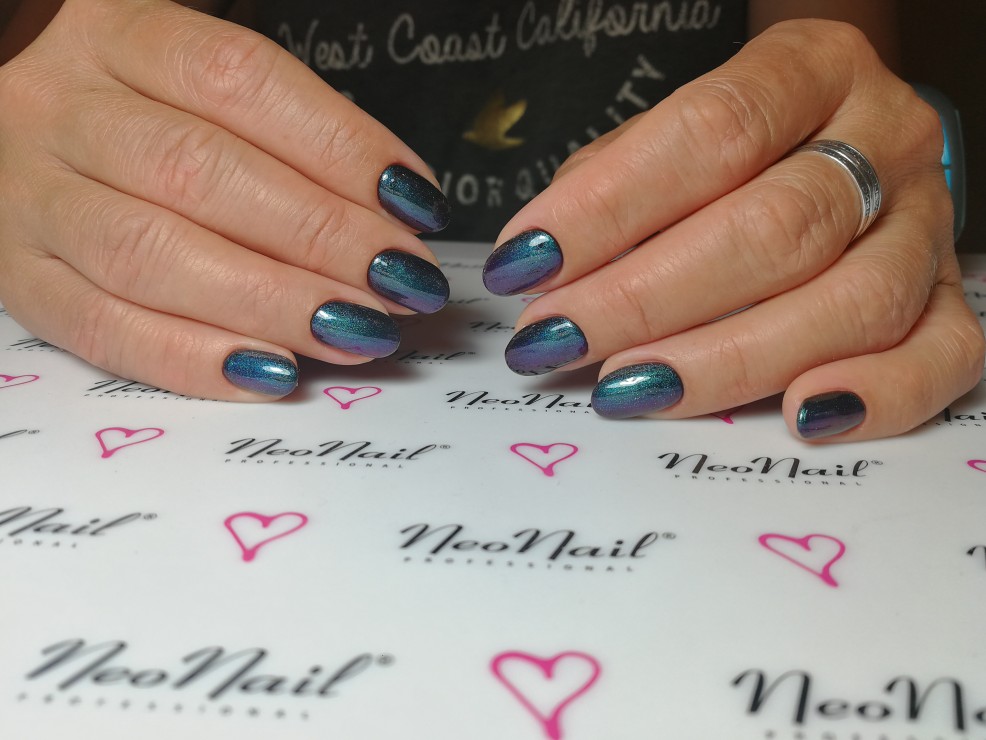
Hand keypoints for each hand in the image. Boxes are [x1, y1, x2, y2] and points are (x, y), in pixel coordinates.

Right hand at [0, 0, 449, 399]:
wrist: (4, 120)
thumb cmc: (133, 107)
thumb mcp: (190, 81)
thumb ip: (281, 135)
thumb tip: (390, 214)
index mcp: (121, 36)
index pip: (241, 81)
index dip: (339, 146)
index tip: (413, 204)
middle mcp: (67, 111)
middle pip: (200, 172)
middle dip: (320, 237)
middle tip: (400, 282)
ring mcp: (33, 198)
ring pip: (149, 253)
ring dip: (270, 303)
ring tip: (358, 331)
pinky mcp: (18, 276)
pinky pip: (98, 327)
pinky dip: (191, 358)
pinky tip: (272, 373)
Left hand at [484, 19, 983, 441]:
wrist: (832, 146)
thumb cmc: (727, 154)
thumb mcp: (659, 141)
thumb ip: (607, 192)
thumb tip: (538, 276)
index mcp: (812, 69)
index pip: (715, 131)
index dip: (611, 206)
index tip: (529, 264)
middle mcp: (886, 137)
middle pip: (779, 226)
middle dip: (647, 297)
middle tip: (559, 339)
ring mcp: (928, 222)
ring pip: (852, 301)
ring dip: (727, 358)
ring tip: (629, 386)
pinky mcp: (950, 298)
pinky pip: (943, 354)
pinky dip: (876, 394)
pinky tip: (796, 416)